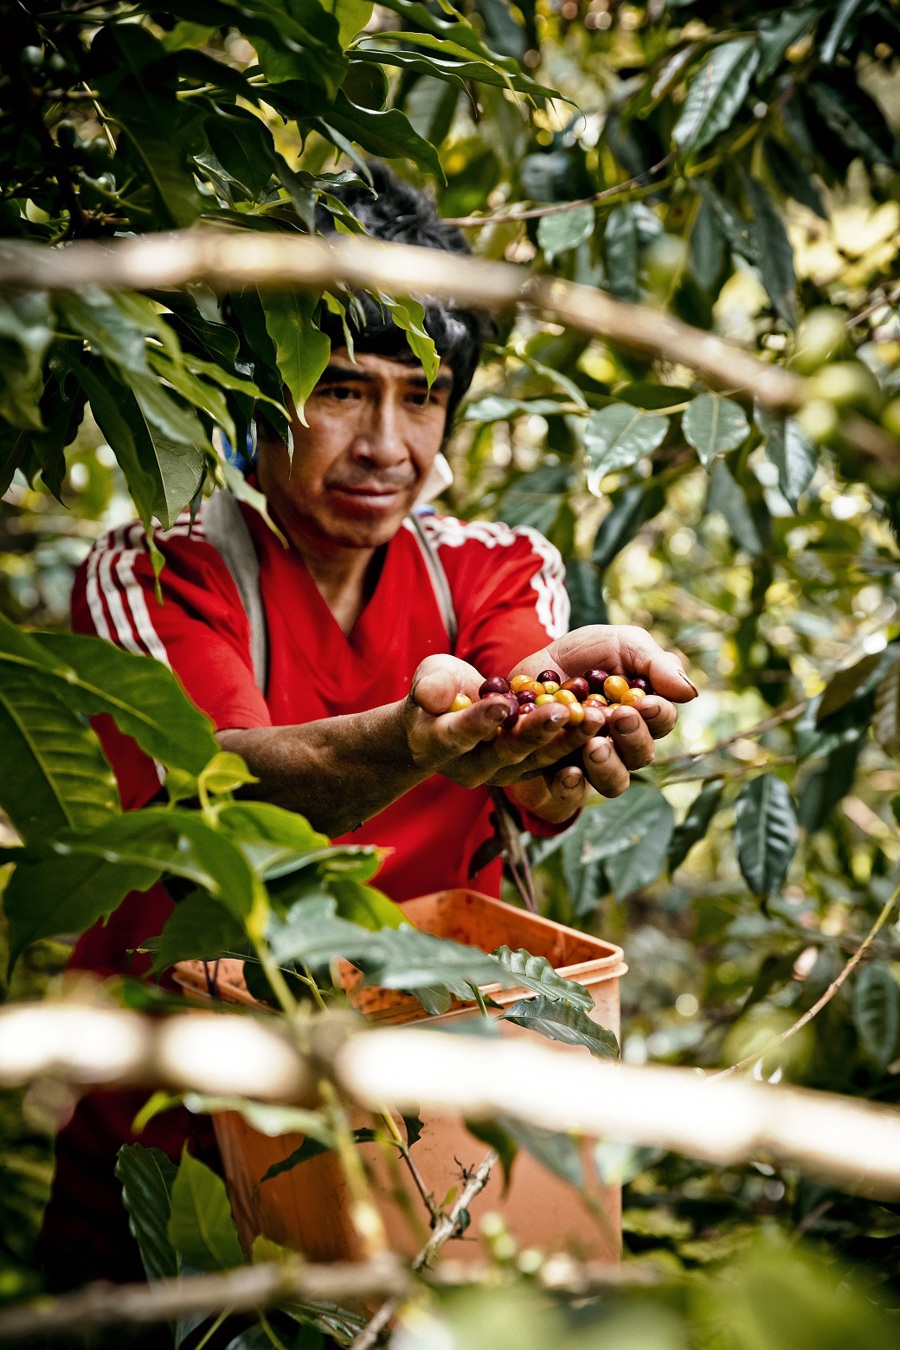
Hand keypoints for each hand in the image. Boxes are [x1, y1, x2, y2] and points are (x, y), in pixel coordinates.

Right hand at [402, 654, 607, 792]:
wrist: (449, 718)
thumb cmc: (438, 688)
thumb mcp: (430, 676)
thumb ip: (431, 683)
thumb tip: (430, 695)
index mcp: (438, 744)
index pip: (459, 735)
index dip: (478, 722)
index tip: (499, 705)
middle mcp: (474, 767)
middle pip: (507, 752)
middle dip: (536, 732)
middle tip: (564, 711)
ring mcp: (505, 772)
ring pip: (539, 759)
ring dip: (569, 739)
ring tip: (596, 716)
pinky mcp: (530, 768)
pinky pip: (557, 760)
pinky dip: (580, 744)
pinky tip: (605, 726)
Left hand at [507, 624, 696, 814]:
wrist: (532, 666)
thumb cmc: (584, 654)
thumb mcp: (621, 644)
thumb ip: (655, 663)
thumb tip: (690, 693)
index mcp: (644, 715)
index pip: (661, 722)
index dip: (657, 715)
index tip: (644, 702)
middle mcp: (623, 745)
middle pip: (640, 756)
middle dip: (633, 738)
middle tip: (618, 718)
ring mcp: (591, 763)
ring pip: (613, 782)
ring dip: (608, 766)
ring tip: (594, 746)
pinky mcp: (557, 775)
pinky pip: (569, 793)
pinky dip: (571, 785)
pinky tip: (566, 771)